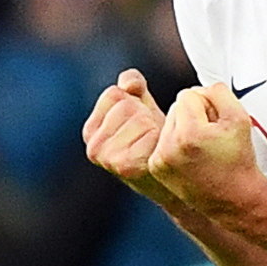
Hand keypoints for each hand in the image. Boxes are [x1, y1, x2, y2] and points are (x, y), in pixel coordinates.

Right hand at [82, 69, 171, 202]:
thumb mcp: (141, 109)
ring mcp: (108, 158)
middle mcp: (94, 146)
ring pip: (138, 117)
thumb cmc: (155, 144)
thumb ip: (132, 87)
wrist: (174, 182)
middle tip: (152, 136)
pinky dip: (161, 138)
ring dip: (154, 126)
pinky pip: (150, 132)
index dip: (135, 102)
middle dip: (145, 115)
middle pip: (126, 105)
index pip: (114, 93)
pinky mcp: (126, 165)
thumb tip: (129, 83)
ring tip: (156, 144)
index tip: (141, 122)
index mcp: (91, 130)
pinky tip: (160, 152)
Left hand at [149, 83, 264, 217]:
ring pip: (169, 122)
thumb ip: (218, 92)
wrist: (234, 198)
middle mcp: (170, 146)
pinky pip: (162, 139)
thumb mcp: (239, 117)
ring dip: (183, 128)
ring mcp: (160, 159)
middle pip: (176, 107)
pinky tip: (191, 156)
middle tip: (210, 136)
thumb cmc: (238, 159)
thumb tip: (199, 90)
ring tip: (201, 147)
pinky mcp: (156, 167)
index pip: (188, 94)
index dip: (207, 105)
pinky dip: (174, 143)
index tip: (216, 125)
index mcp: (189, 133)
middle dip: (194, 116)